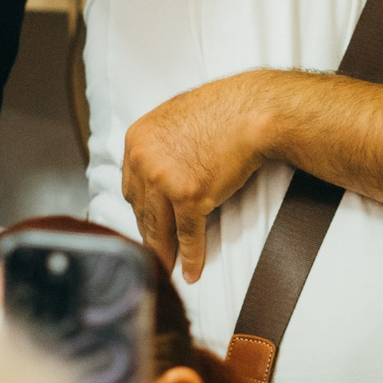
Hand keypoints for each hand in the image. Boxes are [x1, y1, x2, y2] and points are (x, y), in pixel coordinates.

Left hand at [120, 71, 270, 281]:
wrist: (251, 111)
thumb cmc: (221, 111)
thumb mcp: (173, 119)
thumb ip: (158, 146)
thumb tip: (155, 173)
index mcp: (136, 140)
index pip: (131, 187)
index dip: (141, 210)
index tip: (147, 225)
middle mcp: (143, 160)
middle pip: (141, 210)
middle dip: (149, 234)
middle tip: (155, 252)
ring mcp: (164, 179)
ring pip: (159, 227)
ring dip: (164, 252)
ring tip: (166, 269)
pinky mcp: (189, 196)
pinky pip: (188, 235)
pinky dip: (191, 257)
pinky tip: (192, 271)